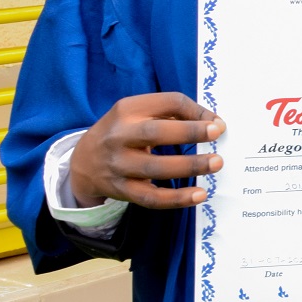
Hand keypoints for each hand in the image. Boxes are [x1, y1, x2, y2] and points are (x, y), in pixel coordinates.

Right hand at [68, 92, 224, 209]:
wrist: (83, 161)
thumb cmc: (125, 131)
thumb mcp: (138, 112)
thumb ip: (172, 112)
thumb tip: (215, 123)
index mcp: (128, 110)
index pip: (167, 103)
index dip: (195, 110)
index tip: (218, 124)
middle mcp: (119, 136)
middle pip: (155, 132)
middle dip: (188, 132)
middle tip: (217, 134)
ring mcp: (118, 165)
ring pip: (155, 168)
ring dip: (189, 166)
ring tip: (216, 163)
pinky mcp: (122, 190)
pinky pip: (151, 197)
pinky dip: (176, 198)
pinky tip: (199, 195)